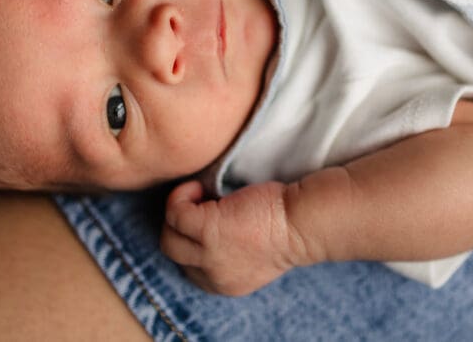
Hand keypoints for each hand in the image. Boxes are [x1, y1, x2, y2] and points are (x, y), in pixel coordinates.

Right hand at [160, 180, 307, 296]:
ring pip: (169, 237)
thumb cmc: (286, 226)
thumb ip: (229, 253)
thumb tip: (206, 228)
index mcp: (226, 284)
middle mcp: (215, 276)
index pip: (189, 268)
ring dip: (179, 211)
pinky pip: (175, 213)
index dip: (192, 241)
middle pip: (174, 253)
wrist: (303, 222)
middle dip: (181, 228)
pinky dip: (181, 196)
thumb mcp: (254, 254)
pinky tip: (200, 188)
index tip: (207, 219)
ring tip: (200, 195)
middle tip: (201, 205)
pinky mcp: (209, 229)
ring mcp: (210, 255)